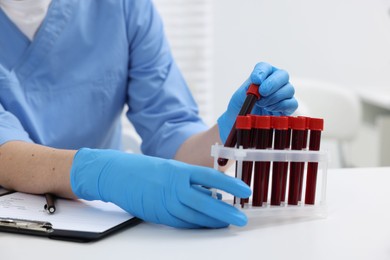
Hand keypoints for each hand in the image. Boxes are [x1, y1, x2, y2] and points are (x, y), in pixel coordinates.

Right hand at [70, 148, 250, 227]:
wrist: (118, 174)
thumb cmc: (147, 169)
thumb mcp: (172, 168)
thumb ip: (191, 180)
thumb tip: (212, 192)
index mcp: (179, 170)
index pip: (211, 177)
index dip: (231, 184)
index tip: (245, 190)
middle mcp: (174, 187)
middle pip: (205, 202)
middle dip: (226, 211)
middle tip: (241, 218)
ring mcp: (165, 202)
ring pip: (195, 216)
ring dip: (213, 221)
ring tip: (227, 222)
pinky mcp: (158, 214)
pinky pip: (182, 223)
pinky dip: (197, 225)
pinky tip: (207, 225)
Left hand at [218, 62, 297, 142]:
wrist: (245, 120)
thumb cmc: (242, 106)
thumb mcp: (239, 96)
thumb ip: (246, 89)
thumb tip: (257, 86)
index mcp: (263, 75)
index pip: (265, 67)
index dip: (261, 72)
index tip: (255, 80)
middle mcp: (276, 81)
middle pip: (283, 75)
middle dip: (272, 83)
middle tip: (262, 92)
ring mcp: (284, 93)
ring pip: (288, 89)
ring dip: (274, 97)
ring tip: (262, 104)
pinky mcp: (289, 106)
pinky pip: (292, 103)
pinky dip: (281, 106)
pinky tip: (270, 109)